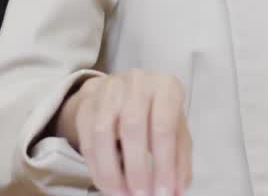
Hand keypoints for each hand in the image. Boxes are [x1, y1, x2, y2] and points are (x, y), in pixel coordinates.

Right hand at [54, 69, 191, 195]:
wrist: (124, 90)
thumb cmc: (158, 113)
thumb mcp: (177, 130)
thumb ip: (180, 161)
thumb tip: (177, 192)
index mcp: (166, 87)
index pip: (164, 127)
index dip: (164, 163)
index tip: (163, 192)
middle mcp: (137, 83)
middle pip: (132, 127)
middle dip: (137, 168)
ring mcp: (108, 91)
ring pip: (103, 133)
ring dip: (111, 171)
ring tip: (122, 194)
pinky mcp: (87, 104)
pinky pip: (87, 139)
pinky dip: (96, 167)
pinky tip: (107, 185)